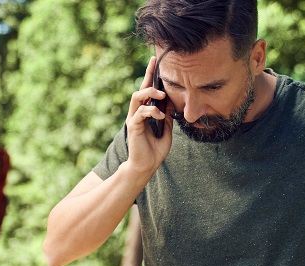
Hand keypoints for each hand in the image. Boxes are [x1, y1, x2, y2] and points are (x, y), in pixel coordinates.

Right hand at [125, 55, 173, 175]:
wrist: (146, 167)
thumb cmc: (154, 152)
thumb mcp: (166, 131)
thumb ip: (167, 117)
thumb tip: (170, 102)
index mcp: (145, 113)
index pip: (147, 91)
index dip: (151, 75)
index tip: (156, 60)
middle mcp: (137, 114)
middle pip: (140, 89)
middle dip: (148, 75)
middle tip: (156, 63)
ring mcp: (134, 119)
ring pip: (137, 97)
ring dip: (149, 93)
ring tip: (161, 94)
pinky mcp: (134, 127)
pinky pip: (141, 113)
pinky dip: (152, 111)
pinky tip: (161, 116)